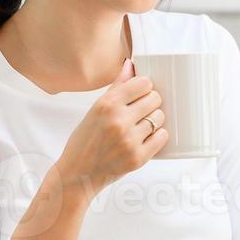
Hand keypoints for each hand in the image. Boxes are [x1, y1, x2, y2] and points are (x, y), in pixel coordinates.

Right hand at [55, 57, 167, 195]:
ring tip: (142, 125)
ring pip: (159, 118)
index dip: (144, 88)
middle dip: (151, 103)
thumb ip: (116, 87)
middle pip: (154, 99)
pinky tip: (147, 137)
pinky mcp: (138, 158)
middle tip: (142, 111)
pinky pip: (162, 137)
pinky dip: (158, 136)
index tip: (141, 93)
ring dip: (154, 120)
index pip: (143, 83)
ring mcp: (129, 140)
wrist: (77, 174)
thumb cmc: (85, 140)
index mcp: (107, 105)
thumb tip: (131, 65)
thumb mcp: (95, 110)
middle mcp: (118, 121)